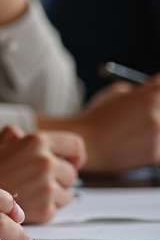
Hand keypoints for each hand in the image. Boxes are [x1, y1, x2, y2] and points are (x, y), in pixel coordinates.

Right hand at [0, 125, 82, 222]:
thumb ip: (20, 135)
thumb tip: (44, 144)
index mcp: (36, 141)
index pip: (75, 145)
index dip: (75, 154)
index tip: (70, 161)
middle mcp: (45, 162)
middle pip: (72, 172)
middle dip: (59, 176)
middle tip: (38, 179)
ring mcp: (48, 187)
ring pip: (68, 192)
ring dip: (55, 193)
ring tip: (32, 192)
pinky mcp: (47, 209)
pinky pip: (58, 207)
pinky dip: (47, 206)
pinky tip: (28, 202)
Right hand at [41, 76, 159, 171]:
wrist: (87, 144)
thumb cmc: (98, 117)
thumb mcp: (118, 95)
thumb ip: (144, 88)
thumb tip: (158, 82)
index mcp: (149, 98)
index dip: (159, 93)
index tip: (156, 97)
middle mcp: (157, 118)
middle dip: (158, 111)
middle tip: (148, 114)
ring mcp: (157, 138)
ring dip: (157, 127)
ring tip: (140, 129)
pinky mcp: (157, 156)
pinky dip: (156, 143)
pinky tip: (139, 141)